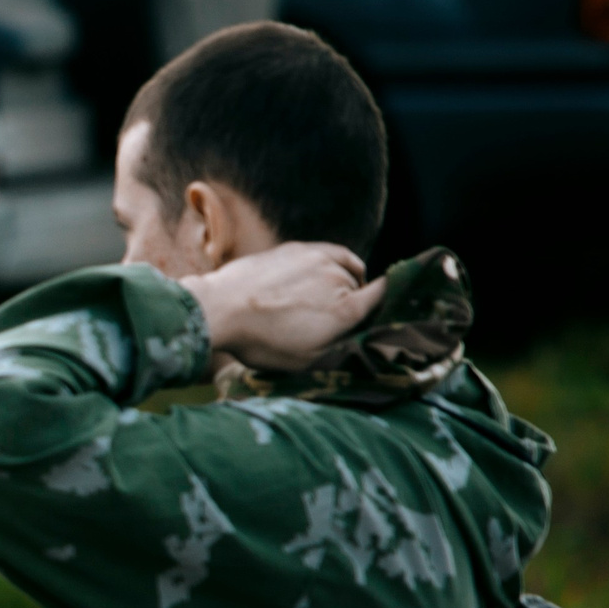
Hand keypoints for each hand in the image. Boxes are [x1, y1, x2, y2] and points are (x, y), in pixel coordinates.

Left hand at [183, 242, 388, 373]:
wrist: (219, 308)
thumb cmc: (259, 340)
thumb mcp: (304, 360)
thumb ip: (338, 347)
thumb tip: (357, 338)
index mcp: (346, 309)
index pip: (385, 296)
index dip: (389, 302)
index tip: (385, 309)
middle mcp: (338, 277)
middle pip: (361, 287)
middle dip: (354, 301)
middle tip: (334, 319)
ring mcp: (318, 257)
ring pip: (347, 267)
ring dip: (343, 281)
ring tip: (329, 298)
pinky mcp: (297, 247)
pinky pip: (329, 252)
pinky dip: (332, 263)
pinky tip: (325, 272)